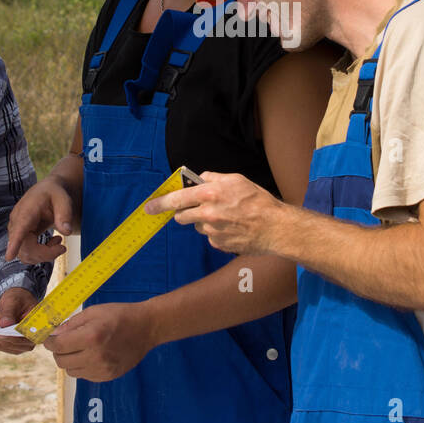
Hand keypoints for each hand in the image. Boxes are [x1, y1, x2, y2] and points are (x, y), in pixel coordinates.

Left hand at [0, 287, 38, 354]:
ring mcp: (22, 343)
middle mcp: (32, 337)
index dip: (15, 337)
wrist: (14, 302)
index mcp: (38, 325)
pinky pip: (2, 346)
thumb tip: (4, 324)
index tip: (1, 335)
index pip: (28, 335)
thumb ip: (9, 312)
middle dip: (2, 339)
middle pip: (17, 344)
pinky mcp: (13, 345)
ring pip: (8, 346)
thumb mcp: (13, 301)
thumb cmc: (17, 299)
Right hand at [5, 176, 73, 263]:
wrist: (48, 191)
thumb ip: (65, 214)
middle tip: (62, 247)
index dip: (14, 244)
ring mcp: (17, 232)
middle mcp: (17, 223)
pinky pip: (27, 254)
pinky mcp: (20, 237)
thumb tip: (67, 231)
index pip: (18, 229)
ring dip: (43, 255)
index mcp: (26, 211)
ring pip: (25, 255)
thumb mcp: (63, 199)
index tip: (9, 256)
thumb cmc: (53, 193)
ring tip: (58, 242)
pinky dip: (41, 254)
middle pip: (24, 249)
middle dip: (45, 253)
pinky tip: (51, 243)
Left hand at [43, 302, 156, 381]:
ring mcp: (103, 369)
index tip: (49, 339)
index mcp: (91, 336)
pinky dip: (82, 367)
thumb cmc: (120, 315)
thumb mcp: (93, 312)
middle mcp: (95, 356)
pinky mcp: (108, 376)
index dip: (49, 342)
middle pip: (61, 361)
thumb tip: (54, 334)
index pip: (58, 345)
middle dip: (58, 352)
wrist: (146, 327)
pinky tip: (91, 355)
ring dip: (70, 361)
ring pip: (71, 371)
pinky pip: (85, 376)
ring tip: (78, 349)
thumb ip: (71, 324)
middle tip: (63, 343)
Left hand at [144, 171, 281, 255]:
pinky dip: (216, 232)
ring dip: (204, 221)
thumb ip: (213, 178)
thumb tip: (200, 178)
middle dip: (185, 213)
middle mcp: (207, 213)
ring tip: (227, 217)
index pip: (177, 199)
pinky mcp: (217, 244)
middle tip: (201, 208)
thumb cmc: (258, 201)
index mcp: (209, 194)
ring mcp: (211, 231)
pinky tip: (232, 228)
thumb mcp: (236, 180)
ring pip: (198, 226)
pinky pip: (210, 236)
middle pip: (182, 216)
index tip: (148, 207)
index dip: (159, 203)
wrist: (274, 227)